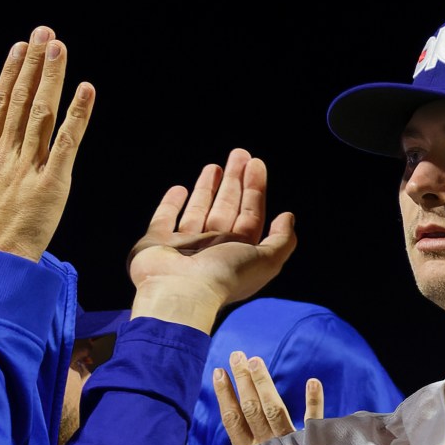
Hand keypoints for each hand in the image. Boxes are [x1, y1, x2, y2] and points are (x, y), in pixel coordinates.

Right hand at [0, 26, 93, 260]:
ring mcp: (27, 167)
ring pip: (41, 113)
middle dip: (33, 65)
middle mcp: (5, 154)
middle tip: (44, 33)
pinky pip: (66, 144)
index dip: (10, 74)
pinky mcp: (52, 183)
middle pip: (20, 100)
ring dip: (51, 78)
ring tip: (58, 47)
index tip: (19, 49)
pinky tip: (86, 90)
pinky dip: (78, 116)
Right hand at [127, 149, 296, 329]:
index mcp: (237, 251)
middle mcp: (212, 247)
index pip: (250, 215)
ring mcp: (184, 245)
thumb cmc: (224, 275)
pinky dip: (171, 204)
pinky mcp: (156, 243)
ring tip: (215, 166)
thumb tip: (288, 217)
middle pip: (227, 208)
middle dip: (235, 181)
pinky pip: (165, 218)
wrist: (180, 291)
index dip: (255, 190)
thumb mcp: (266, 260)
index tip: (256, 164)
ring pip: (199, 210)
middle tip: (240, 153)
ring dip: (208, 189)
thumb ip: (282, 240)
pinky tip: (180, 189)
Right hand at [213, 352, 323, 444]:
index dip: (225, 395)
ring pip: (274, 410)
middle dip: (243, 381)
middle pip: (252, 409)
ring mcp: (289, 444)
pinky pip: (313, 421)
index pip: (233, 419)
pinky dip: (314, 402)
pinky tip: (313, 382)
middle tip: (237, 355)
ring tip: (255, 361)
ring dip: (264, 384)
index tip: (219, 372)